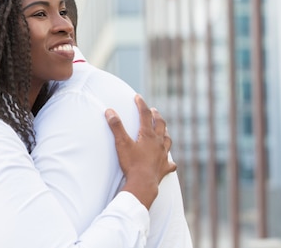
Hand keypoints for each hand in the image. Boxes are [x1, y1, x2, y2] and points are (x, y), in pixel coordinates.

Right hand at [105, 94, 175, 209]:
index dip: (141, 104)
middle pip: (160, 125)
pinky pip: (170, 163)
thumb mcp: (122, 143)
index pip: (145, 115)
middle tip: (153, 110)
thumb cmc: (132, 163)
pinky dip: (170, 161)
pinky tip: (170, 161)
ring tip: (164, 130)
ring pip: (168, 140)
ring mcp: (163, 155)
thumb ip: (116, 126)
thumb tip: (110, 111)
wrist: (143, 184)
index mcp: (148, 135)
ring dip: (165, 133)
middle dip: (156, 116)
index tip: (138, 97)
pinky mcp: (164, 168)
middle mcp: (158, 143)